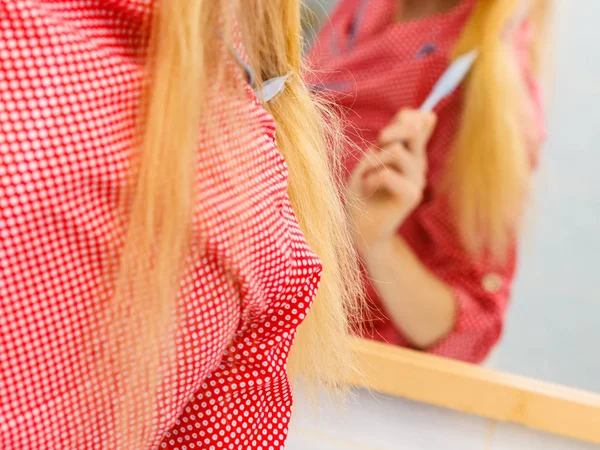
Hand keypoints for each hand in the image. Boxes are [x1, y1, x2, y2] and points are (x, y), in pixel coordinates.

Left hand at [348, 109, 436, 251]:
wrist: (361, 228)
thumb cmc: (364, 192)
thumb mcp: (374, 159)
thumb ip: (393, 140)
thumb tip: (426, 113)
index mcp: (411, 152)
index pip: (418, 120)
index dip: (403, 118)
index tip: (384, 137)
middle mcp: (419, 164)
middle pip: (413, 129)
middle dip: (391, 132)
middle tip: (376, 145)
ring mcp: (418, 180)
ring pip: (396, 152)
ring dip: (372, 162)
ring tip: (366, 177)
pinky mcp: (411, 196)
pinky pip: (387, 174)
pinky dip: (370, 179)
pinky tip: (367, 189)